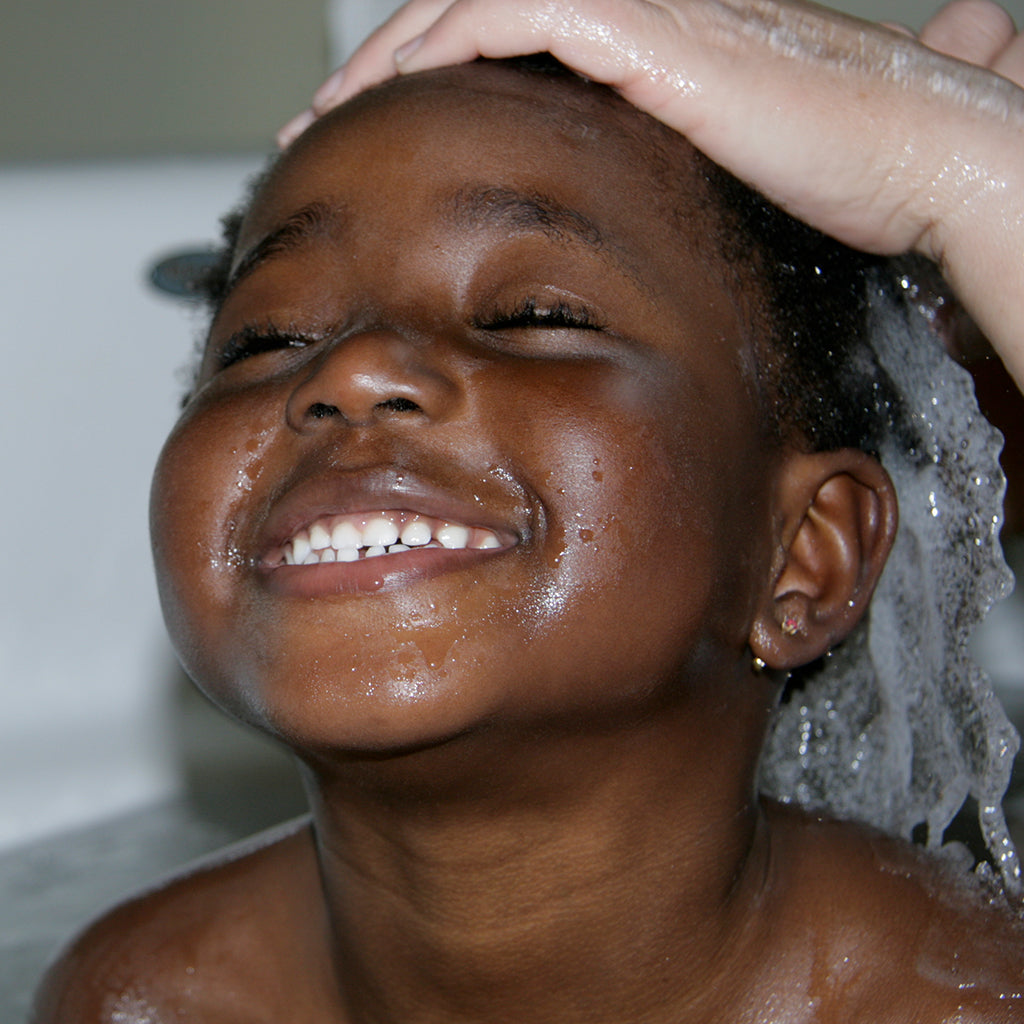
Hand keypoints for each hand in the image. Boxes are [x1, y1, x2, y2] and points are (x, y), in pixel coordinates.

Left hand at [280, 0, 1023, 387]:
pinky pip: (517, 12)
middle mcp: (627, 13)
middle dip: (384, 66)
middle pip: (467, 15)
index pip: (499, 44)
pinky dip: (447, 42)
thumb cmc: (826, 185)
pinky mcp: (645, 29)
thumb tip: (599, 248)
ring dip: (390, 54)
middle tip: (322, 119)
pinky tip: (400, 86)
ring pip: (473, 2)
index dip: (425, 81)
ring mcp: (636, 11)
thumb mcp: (699, 191)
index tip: (373, 137)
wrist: (904, 154)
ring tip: (329, 110)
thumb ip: (638, 196)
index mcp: (634, 50)